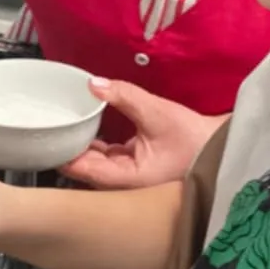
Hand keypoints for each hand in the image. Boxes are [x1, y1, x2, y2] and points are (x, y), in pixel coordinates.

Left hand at [62, 80, 225, 188]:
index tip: (47, 137)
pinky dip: (97, 144)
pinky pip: (107, 157)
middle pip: (85, 169)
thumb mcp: (157, 112)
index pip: (84, 171)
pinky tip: (87, 126)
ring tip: (64, 123)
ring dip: (82, 145)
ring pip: (95, 163)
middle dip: (68, 148)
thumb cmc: (195, 139)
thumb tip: (92, 84)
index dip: (63, 154)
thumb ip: (123, 96)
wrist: (222, 148)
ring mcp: (128, 177)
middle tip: (49, 125)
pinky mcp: (134, 167)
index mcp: (128, 180)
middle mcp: (125, 185)